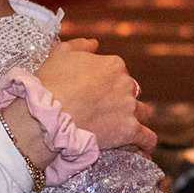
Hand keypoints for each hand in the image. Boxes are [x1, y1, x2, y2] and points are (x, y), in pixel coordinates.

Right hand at [35, 39, 155, 154]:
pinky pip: (147, 138)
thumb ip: (80, 45)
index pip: (118, 73)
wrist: (46, 116)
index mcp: (113, 64)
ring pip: (143, 113)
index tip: (95, 93)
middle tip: (105, 111)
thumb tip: (95, 44)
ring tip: (123, 129)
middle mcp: (126, 84)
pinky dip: (145, 143)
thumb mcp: (60, 54)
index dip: (107, 84)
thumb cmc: (49, 84)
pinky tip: (142, 148)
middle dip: (121, 100)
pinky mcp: (130, 131)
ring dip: (135, 119)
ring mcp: (130, 108)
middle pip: (131, 92)